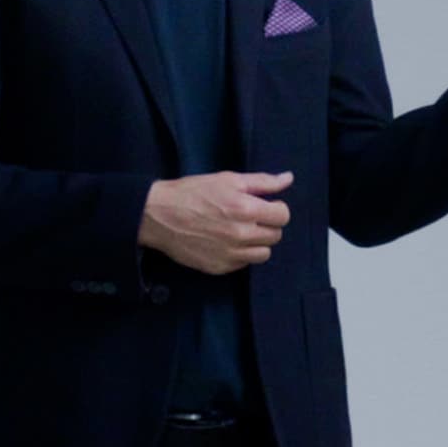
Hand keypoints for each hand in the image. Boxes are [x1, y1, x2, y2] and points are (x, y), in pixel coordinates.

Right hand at [143, 169, 292, 273]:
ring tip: (241, 232)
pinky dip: (240, 254)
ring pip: (263, 254)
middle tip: (250, 217)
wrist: (158, 215)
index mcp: (246, 209)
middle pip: (275, 236)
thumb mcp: (228, 179)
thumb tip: (288, 179)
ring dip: (257, 243)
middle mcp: (241, 235)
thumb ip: (262, 182)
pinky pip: (244, 264)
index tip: (264, 206)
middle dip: (267, 225)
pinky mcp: (219, 267)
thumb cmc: (193, 192)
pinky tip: (226, 242)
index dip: (276, 209)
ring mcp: (230, 254)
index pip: (283, 216)